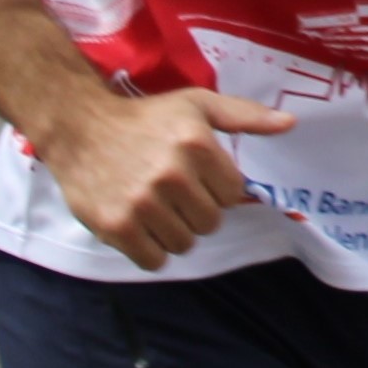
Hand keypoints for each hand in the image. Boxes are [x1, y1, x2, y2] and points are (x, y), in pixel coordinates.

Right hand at [34, 82, 285, 265]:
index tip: (195, 176)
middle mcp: (172, 174)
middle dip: (196, 211)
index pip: (233, 194)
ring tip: (154, 206)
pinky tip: (139, 224)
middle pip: (210, 223)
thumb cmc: (144, 118)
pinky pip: (154, 261)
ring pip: (184, 245)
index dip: (216, 188)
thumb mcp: (196, 105)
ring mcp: (143, 203)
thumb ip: (245, 116)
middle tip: (171, 192)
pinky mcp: (117, 227)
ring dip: (173, 232)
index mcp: (196, 145)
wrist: (79, 127)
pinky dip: (150, 250)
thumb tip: (289, 123)